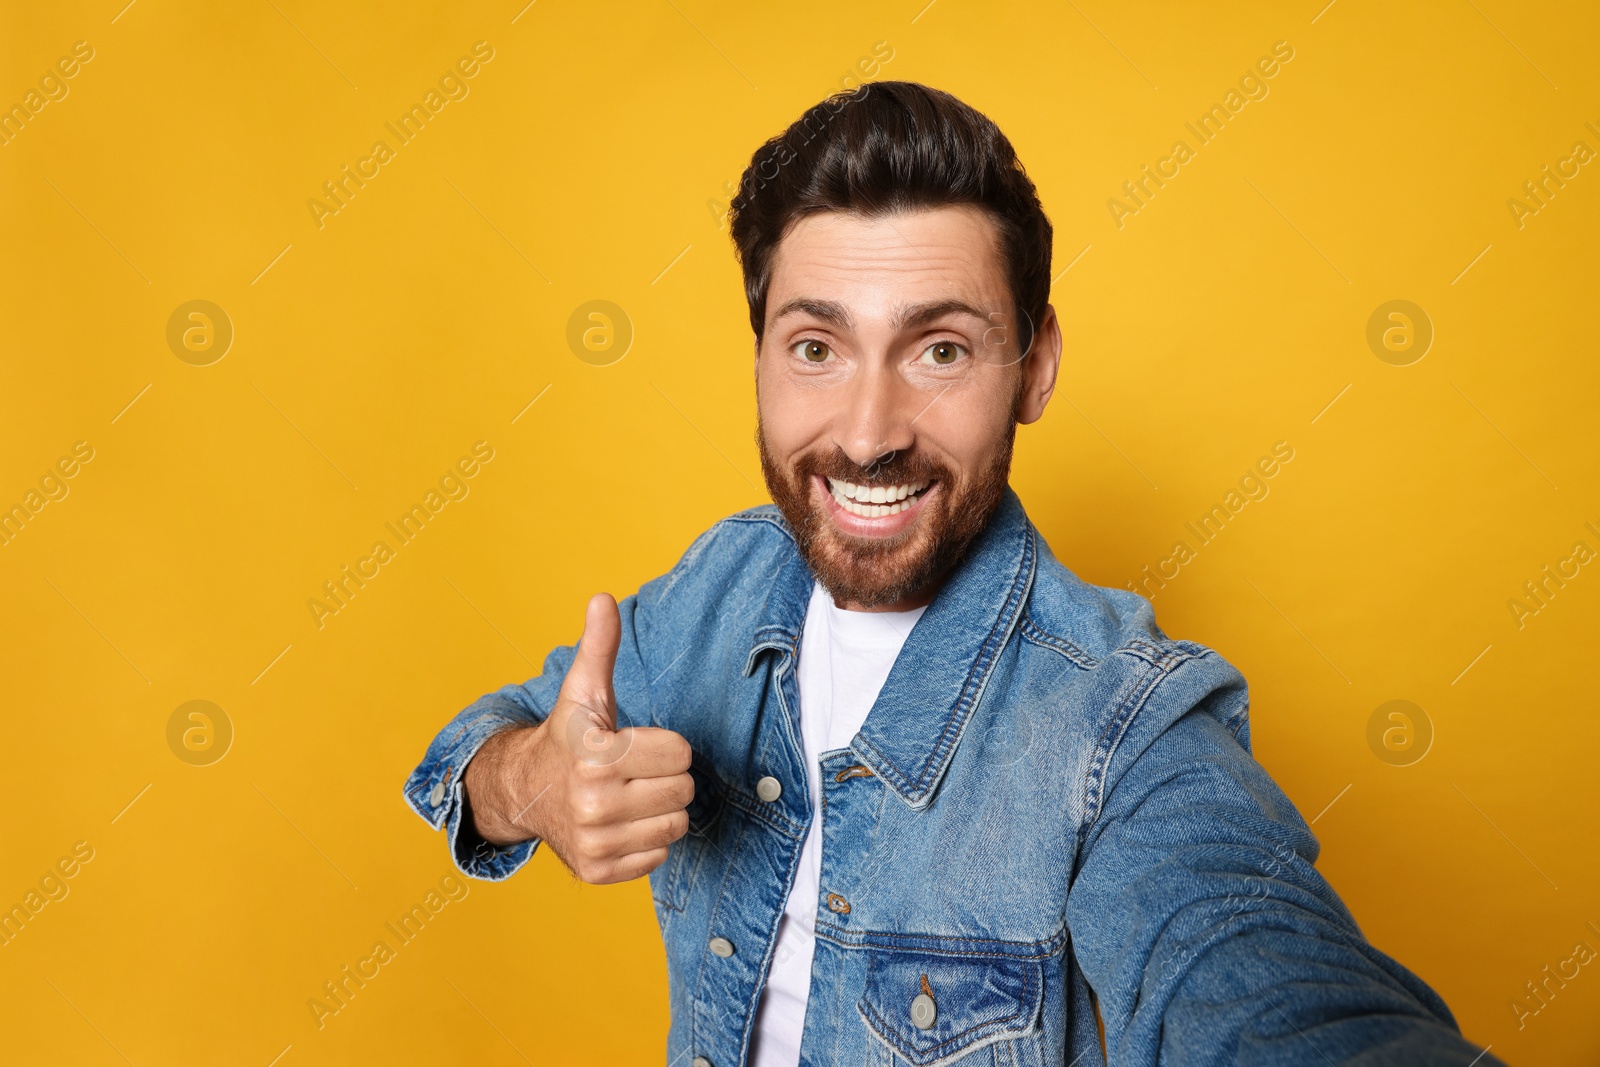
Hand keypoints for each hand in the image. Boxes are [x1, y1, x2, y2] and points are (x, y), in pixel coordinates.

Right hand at [463, 593, 694, 882]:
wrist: (526, 792)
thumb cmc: (569, 738)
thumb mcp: (583, 691)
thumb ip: (599, 647)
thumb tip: (602, 598)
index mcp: (595, 755)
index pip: (680, 752)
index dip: (664, 744)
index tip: (636, 743)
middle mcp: (592, 802)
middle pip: (683, 790)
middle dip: (665, 777)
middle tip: (634, 772)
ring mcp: (594, 842)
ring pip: (676, 826)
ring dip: (659, 810)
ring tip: (629, 797)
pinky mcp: (598, 872)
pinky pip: (658, 857)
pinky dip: (646, 841)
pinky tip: (621, 824)